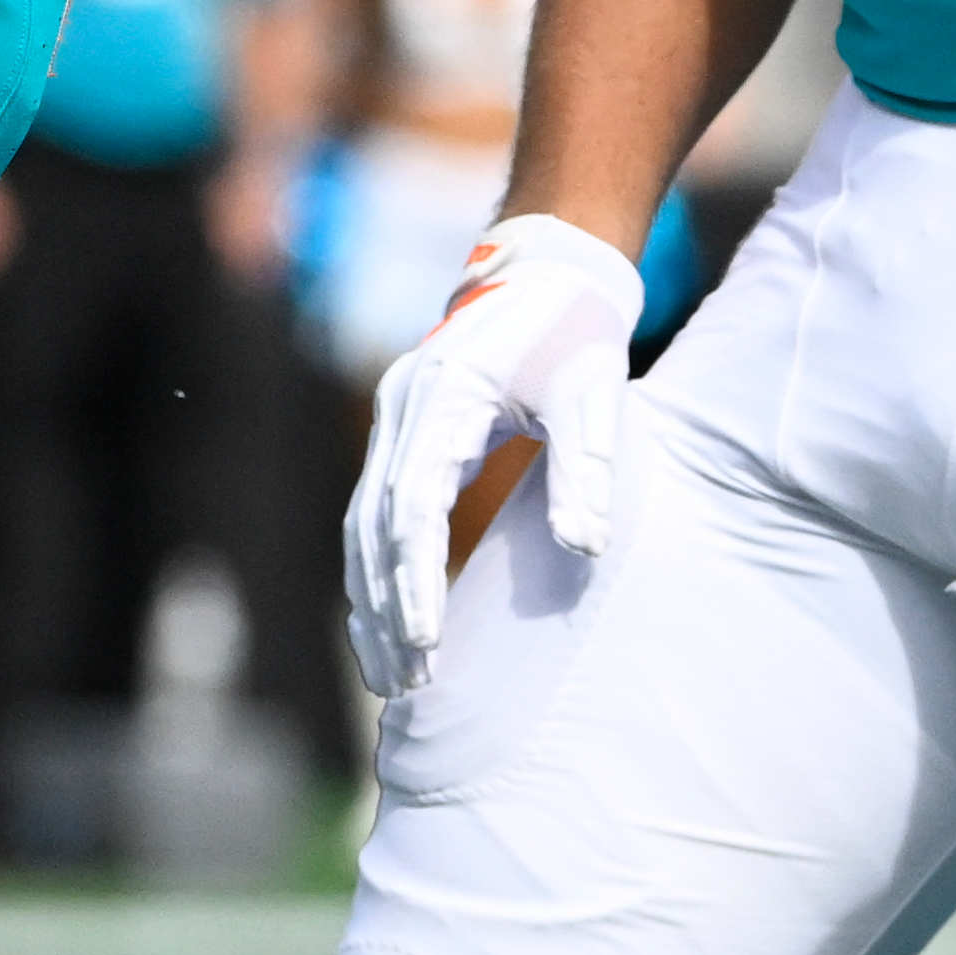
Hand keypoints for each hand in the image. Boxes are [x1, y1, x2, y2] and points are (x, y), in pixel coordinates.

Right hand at [338, 209, 638, 710]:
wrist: (546, 272)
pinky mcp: (400, 433)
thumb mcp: (594, 395)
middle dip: (386, 607)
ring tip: (391, 674)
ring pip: (361, 525)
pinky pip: (372, 513)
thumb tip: (586, 549)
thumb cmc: (576, 334)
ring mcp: (392, 419)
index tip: (425, 640)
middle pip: (374, 525)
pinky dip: (376, 571)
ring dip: (371, 600)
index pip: (413, 504)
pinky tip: (387, 623)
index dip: (414, 576)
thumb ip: (587, 470)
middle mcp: (402, 409)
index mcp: (445, 396)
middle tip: (407, 682)